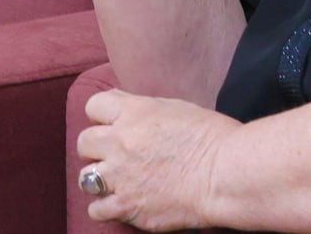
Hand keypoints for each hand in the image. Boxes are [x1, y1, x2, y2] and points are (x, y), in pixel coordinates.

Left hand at [77, 89, 238, 229]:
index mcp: (135, 113)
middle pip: (84, 142)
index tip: (115, 123)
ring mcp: (120, 176)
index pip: (94, 106)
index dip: (104, 115)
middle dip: (98, 147)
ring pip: (84, 177)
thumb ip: (143, 107)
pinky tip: (124, 201)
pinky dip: (107, 206)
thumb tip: (120, 101)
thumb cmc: (212, 137)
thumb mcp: (178, 108)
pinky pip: (96, 209)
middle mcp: (120, 143)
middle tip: (117, 153)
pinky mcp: (125, 205)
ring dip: (100, 178)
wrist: (226, 174)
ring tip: (120, 180)